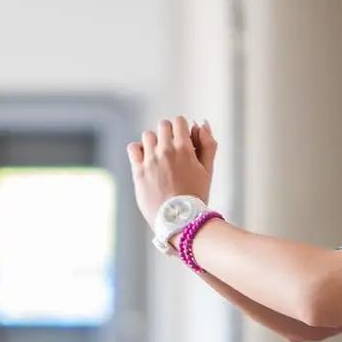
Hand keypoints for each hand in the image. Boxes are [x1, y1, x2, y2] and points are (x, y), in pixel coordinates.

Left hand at [128, 116, 217, 233]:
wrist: (180, 220)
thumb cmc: (196, 196)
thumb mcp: (208, 170)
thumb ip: (208, 144)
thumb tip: (201, 123)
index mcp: (184, 149)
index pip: (179, 121)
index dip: (182, 129)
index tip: (183, 141)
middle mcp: (166, 151)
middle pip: (163, 125)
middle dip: (168, 134)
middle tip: (172, 150)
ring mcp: (150, 160)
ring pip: (148, 135)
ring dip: (154, 142)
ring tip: (158, 157)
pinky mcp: (138, 171)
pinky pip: (133, 148)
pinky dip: (138, 150)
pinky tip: (145, 160)